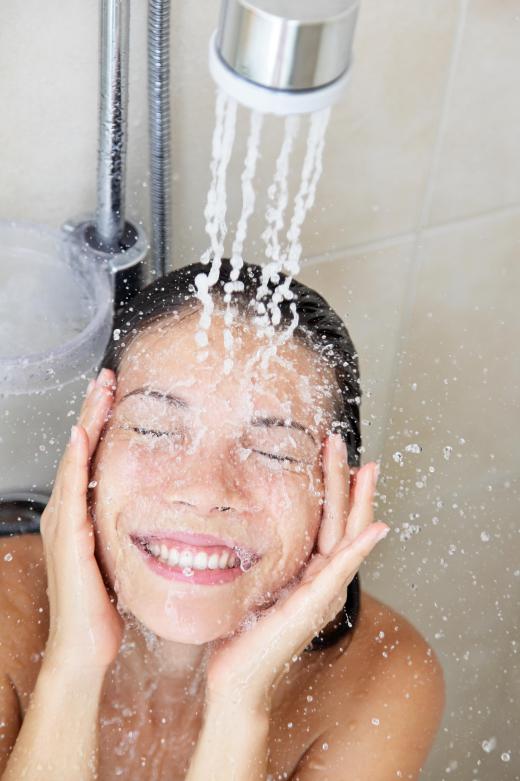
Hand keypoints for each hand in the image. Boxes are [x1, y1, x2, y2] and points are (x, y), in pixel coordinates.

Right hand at [40, 368, 122, 673]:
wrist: (86, 645)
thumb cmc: (104, 603)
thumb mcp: (120, 555)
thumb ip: (131, 529)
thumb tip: (161, 510)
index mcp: (81, 514)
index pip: (92, 457)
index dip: (102, 423)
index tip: (118, 392)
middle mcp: (68, 512)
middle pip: (80, 449)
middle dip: (93, 411)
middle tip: (108, 377)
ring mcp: (65, 523)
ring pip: (75, 460)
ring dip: (87, 422)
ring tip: (99, 391)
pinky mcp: (70, 538)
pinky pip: (72, 491)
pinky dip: (77, 461)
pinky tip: (84, 436)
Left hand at [205, 434, 388, 708]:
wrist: (237, 680)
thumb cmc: (243, 631)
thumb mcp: (256, 582)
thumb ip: (266, 557)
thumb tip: (247, 522)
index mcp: (310, 571)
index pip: (329, 521)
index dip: (335, 487)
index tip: (332, 453)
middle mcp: (324, 580)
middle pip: (344, 522)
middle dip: (347, 481)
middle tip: (345, 443)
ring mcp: (323, 594)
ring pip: (348, 538)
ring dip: (358, 501)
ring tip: (365, 468)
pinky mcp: (313, 607)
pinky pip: (340, 571)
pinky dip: (360, 548)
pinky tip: (375, 527)